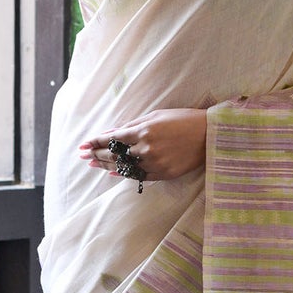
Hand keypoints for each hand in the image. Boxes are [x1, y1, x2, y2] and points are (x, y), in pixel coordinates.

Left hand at [80, 108, 206, 182]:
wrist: (209, 136)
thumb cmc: (183, 120)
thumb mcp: (156, 116)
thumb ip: (131, 124)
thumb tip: (110, 132)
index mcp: (143, 130)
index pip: (112, 138)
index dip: (95, 141)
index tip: (83, 144)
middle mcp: (146, 148)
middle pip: (114, 154)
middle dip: (96, 154)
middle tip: (83, 155)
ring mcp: (155, 163)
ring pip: (124, 167)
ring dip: (106, 166)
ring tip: (93, 164)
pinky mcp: (163, 174)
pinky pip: (138, 176)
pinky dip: (124, 174)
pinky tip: (112, 173)